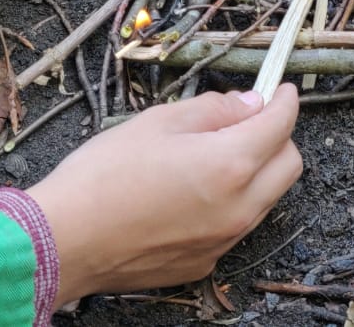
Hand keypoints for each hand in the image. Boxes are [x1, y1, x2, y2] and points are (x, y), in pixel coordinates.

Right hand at [27, 86, 302, 303]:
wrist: (64, 241)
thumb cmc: (102, 176)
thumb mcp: (157, 122)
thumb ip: (213, 110)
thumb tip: (248, 104)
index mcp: (229, 164)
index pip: (280, 126)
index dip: (284, 102)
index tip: (281, 91)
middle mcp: (238, 208)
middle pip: (288, 166)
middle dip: (278, 138)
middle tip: (248, 122)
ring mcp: (223, 241)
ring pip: (265, 199)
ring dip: (255, 173)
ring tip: (211, 156)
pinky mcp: (204, 263)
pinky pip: (234, 227)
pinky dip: (228, 204)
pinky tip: (190, 194)